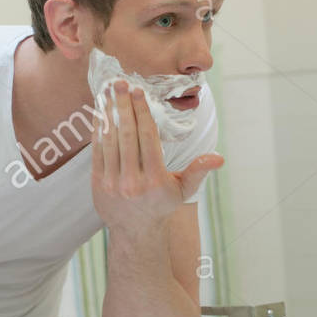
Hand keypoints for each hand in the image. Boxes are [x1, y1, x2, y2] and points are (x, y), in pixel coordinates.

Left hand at [91, 79, 222, 234]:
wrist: (135, 233)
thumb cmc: (162, 206)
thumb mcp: (183, 190)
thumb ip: (198, 171)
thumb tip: (219, 158)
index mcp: (154, 179)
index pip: (147, 138)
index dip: (142, 112)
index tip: (139, 92)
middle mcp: (132, 180)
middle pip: (127, 135)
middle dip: (123, 106)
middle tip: (121, 83)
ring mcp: (112, 182)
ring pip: (109, 140)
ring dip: (108, 113)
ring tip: (109, 92)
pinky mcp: (97, 183)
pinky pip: (97, 151)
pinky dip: (98, 130)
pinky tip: (100, 112)